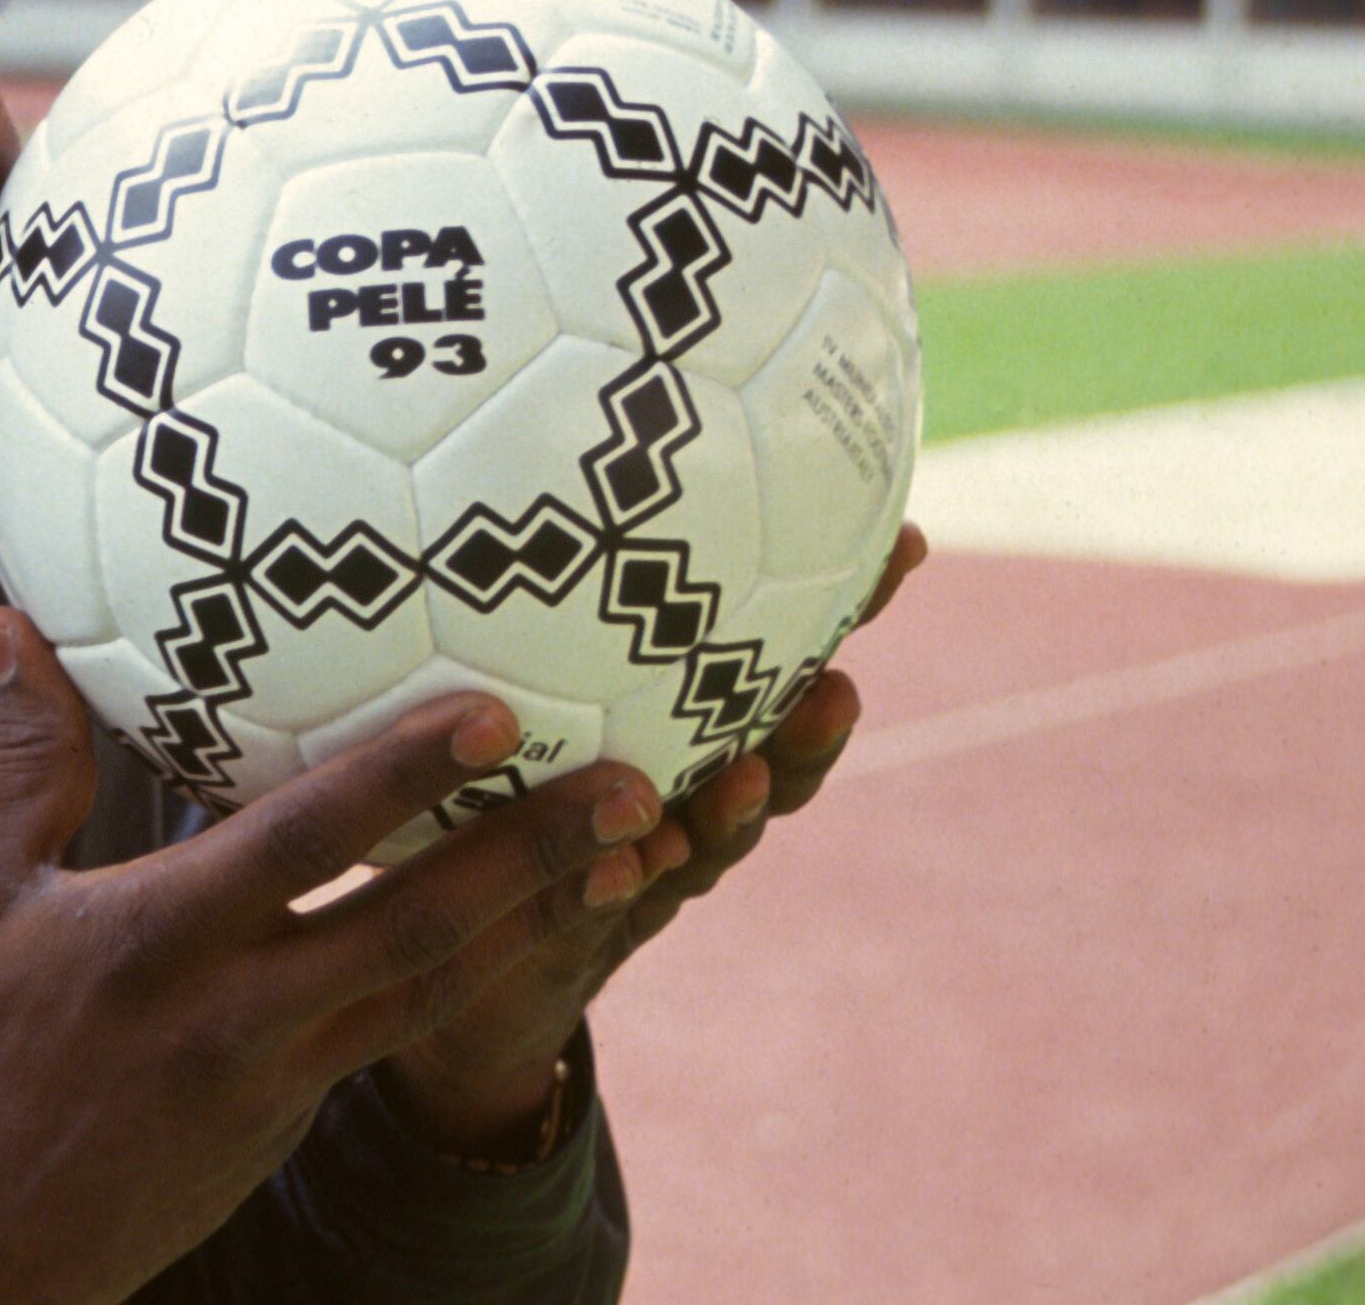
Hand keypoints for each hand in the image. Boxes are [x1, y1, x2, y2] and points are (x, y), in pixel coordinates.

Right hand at [0, 608, 665, 1304]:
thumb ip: (17, 758)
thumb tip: (8, 623)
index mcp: (159, 941)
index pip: (306, 842)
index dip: (407, 775)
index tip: (498, 711)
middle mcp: (241, 1014)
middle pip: (421, 929)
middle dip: (538, 857)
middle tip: (639, 791)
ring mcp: (279, 1082)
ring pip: (435, 991)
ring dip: (540, 924)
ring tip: (631, 862)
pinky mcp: (290, 1123)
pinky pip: (395, 1032)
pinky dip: (473, 978)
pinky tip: (520, 931)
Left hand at [378, 521, 933, 1152]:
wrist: (459, 959)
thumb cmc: (489, 790)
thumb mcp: (511, 680)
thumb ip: (543, 594)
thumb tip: (532, 406)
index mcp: (681, 727)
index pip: (773, 662)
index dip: (844, 610)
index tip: (905, 544)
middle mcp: (684, 796)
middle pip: (773, 757)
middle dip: (810, 726)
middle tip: (837, 683)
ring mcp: (643, 868)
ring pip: (710, 838)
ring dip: (734, 811)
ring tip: (744, 777)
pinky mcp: (583, 929)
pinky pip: (611, 901)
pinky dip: (630, 879)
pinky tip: (638, 853)